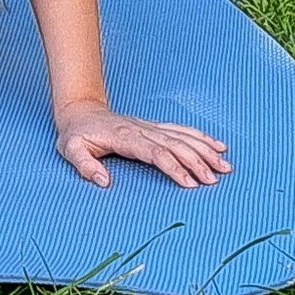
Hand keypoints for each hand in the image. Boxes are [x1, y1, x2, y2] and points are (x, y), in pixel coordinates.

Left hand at [56, 102, 230, 188]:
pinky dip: (201, 137)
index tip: (189, 184)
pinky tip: (219, 146)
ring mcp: (150, 127)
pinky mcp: (154, 127)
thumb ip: (84, 165)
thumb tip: (103, 181)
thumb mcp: (70, 149)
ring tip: (225, 166)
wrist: (80, 111)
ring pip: (183, 136)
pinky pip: (181, 130)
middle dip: (197, 162)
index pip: (155, 152)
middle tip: (214, 180)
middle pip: (175, 145)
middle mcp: (141, 130)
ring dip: (205, 150)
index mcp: (125, 137)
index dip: (173, 167)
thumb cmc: (76, 134)